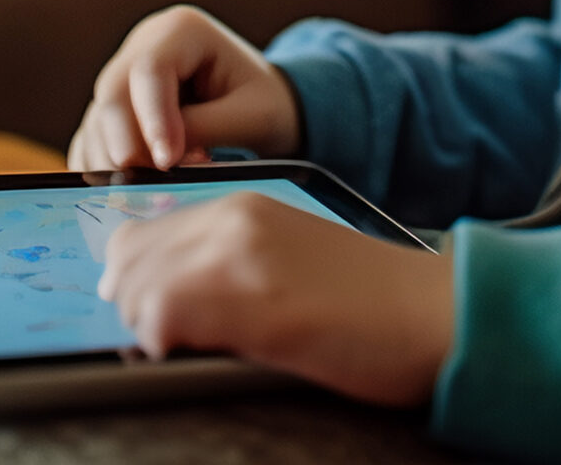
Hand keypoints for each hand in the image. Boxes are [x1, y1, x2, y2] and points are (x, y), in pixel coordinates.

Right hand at [67, 5, 301, 172]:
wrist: (261, 110)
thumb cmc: (264, 106)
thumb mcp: (252, 116)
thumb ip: (206, 128)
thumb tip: (158, 158)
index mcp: (183, 30)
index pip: (151, 69)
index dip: (153, 117)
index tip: (168, 161)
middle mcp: (144, 45)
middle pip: (112, 93)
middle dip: (127, 144)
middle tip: (153, 185)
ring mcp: (122, 75)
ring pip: (97, 121)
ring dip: (117, 163)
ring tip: (159, 188)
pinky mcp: (111, 110)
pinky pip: (91, 141)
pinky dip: (106, 169)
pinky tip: (138, 188)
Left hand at [98, 192, 452, 406]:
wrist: (433, 312)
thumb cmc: (369, 301)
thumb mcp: (288, 259)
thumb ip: (229, 260)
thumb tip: (160, 301)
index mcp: (245, 204)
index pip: (140, 232)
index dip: (138, 280)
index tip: (156, 316)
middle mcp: (234, 218)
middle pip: (127, 259)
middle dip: (136, 305)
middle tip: (176, 341)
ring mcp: (240, 253)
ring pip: (136, 290)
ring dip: (153, 329)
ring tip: (201, 349)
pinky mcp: (251, 298)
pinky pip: (162, 320)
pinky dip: (170, 347)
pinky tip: (216, 354)